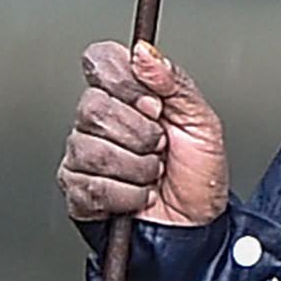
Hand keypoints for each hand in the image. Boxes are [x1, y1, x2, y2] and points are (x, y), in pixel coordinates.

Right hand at [62, 42, 230, 233]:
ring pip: (90, 149)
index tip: (154, 104)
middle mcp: (99, 122)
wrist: (195, 227)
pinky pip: (91, 185)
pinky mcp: (77, 191)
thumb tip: (143, 53)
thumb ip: (174, 82)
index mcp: (127, 96)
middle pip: (92, 107)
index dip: (124, 81)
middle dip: (139, 133)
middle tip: (158, 146)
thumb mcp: (202, 122)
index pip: (100, 61)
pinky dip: (127, 194)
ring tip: (151, 173)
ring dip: (136, 167)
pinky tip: (138, 194)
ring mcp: (83, 156)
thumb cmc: (198, 176)